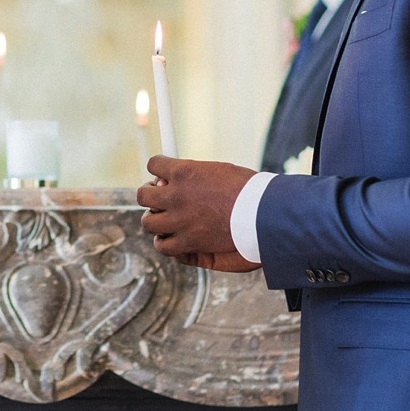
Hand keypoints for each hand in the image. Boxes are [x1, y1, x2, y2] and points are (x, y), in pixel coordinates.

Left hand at [137, 157, 256, 271]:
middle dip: (151, 196)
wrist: (266, 213)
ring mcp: (179, 219)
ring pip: (148, 222)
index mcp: (184, 171)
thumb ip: (194, 175)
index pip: (154, 164)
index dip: (158, 171)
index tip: (164, 177)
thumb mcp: (217, 171)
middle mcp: (176, 195)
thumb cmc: (249, 190)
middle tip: (162, 199)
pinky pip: (163, 246)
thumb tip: (176, 178)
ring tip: (166, 221)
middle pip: (143, 195)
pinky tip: (173, 238)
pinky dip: (165, 243)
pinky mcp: (188, 241)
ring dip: (155, 220)